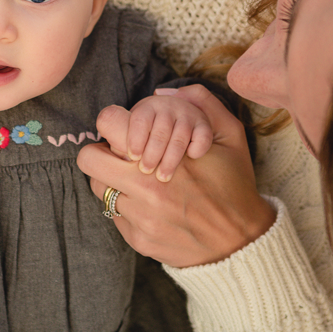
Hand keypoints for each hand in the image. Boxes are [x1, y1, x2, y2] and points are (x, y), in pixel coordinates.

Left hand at [78, 84, 275, 267]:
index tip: (123, 131)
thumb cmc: (234, 185)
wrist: (242, 243)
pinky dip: (126, 207)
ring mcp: (139, 216)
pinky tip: (150, 207)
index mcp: (160, 155)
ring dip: (113, 181)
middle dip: (101, 154)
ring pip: (99, 189)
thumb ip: (201, 103)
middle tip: (119, 157)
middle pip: (90, 159)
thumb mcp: (230, 136)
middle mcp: (143, 187)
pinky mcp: (138, 240)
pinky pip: (114, 215)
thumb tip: (163, 90)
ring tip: (137, 182)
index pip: (108, 123)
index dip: (114, 123)